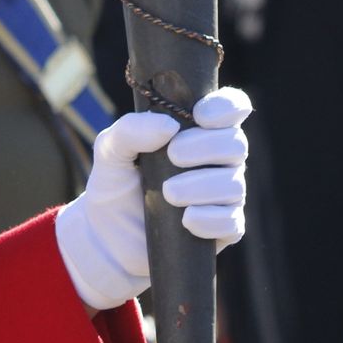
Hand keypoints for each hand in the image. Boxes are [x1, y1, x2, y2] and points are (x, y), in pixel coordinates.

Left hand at [55, 87, 251, 310]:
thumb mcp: (110, 150)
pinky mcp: (222, 229)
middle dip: (205, 147)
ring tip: (168, 194)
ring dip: (202, 186)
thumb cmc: (115, 183)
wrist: (107, 236)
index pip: (231, 108)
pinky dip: (210, 219)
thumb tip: (167, 126)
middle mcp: (217, 160)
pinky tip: (186, 219)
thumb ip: (130, 130)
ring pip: (234, 184)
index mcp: (196, 131)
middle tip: (172, 156)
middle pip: (236, 144)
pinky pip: (231, 221)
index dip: (226, 107)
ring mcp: (223, 196)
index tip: (200, 115)